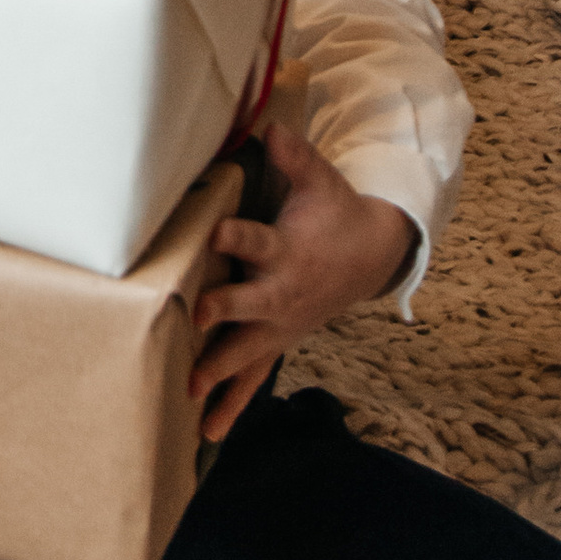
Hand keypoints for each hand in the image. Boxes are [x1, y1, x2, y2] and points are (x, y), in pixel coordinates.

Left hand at [189, 123, 414, 441]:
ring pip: (247, 353)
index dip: (234, 236)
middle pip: (248, 305)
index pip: (256, 240)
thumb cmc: (335, 215)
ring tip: (189, 393)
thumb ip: (295, 157)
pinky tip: (205, 433)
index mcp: (286, 251)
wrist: (371, 258)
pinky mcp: (277, 343)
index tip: (213, 233)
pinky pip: (253, 380)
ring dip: (219, 374)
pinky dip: (231, 406)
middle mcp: (280, 293)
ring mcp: (279, 325)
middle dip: (224, 311)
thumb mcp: (322, 182)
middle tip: (196, 318)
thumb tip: (271, 127)